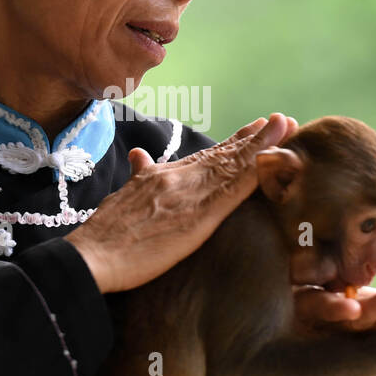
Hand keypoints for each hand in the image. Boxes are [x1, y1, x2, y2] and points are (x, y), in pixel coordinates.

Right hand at [65, 112, 299, 293]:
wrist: (91, 255)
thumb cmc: (103, 237)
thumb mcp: (121, 197)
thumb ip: (137, 176)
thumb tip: (139, 155)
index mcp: (162, 176)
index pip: (205, 157)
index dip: (232, 144)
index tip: (255, 129)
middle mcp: (178, 178)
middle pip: (224, 154)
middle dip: (255, 137)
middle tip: (281, 120)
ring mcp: (188, 194)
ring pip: (233, 165)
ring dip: (263, 144)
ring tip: (284, 125)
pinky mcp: (198, 216)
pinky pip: (234, 190)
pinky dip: (257, 172)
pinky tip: (273, 160)